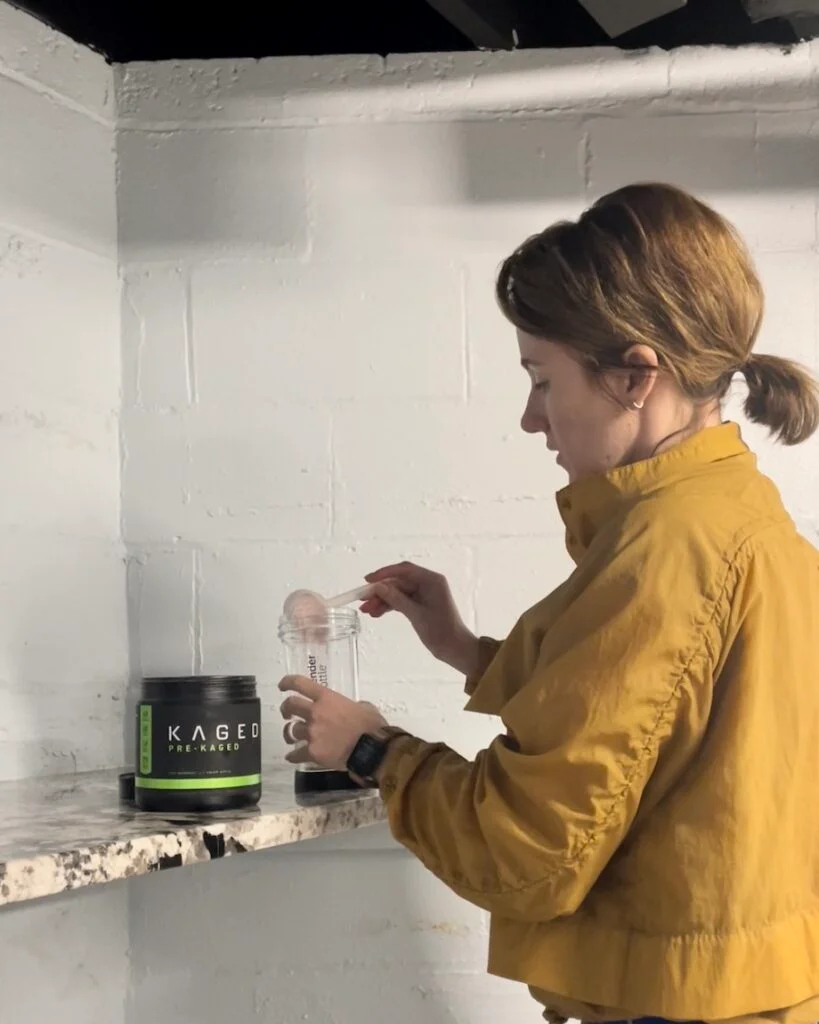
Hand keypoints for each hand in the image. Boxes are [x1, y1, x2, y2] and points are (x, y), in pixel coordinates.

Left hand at [279, 675, 387, 769]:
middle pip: (290, 705)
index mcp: (327, 698)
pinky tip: (292, 757)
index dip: (287, 682)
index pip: (300, 684)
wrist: (371, 750)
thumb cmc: (371, 725)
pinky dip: (293, 755)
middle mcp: (315, 712)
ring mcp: (312, 733)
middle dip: (286, 708)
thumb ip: (352, 705)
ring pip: (291, 730)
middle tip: (287, 713)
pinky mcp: (312, 752)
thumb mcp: (364, 707)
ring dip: (291, 733)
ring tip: (292, 737)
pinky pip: (296, 754)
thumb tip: (351, 710)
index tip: (282, 686)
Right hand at [360, 561, 480, 676]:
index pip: (404, 570)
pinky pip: (401, 601)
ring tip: (366, 611)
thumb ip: (396, 599)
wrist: (455, 649)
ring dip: (382, 601)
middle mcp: (427, 584)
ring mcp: (423, 594)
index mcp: (431, 580)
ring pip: (397, 593)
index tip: (367, 580)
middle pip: (398, 583)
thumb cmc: (440, 630)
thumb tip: (377, 587)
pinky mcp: (420, 605)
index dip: (384, 573)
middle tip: (362, 601)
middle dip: (380, 592)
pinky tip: (376, 613)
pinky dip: (389, 607)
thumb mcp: (416, 614)